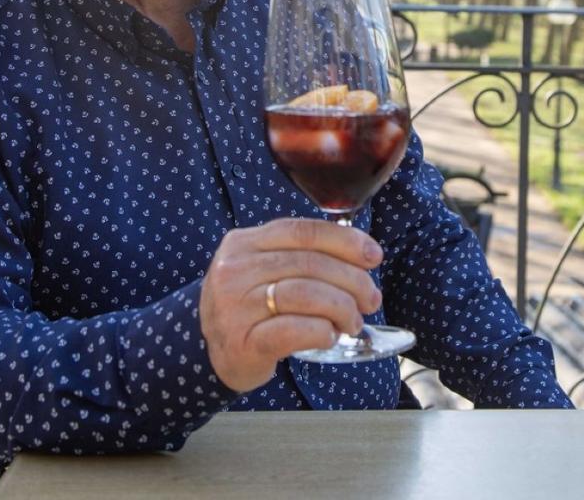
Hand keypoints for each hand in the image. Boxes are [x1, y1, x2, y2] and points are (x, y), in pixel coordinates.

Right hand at [199, 218, 383, 391]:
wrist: (210, 353)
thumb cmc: (250, 307)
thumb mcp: (264, 269)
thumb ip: (300, 254)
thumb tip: (361, 253)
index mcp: (244, 242)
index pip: (303, 231)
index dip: (345, 241)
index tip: (373, 256)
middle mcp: (235, 270)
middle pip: (310, 263)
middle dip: (352, 280)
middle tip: (371, 298)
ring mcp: (234, 307)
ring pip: (305, 295)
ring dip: (342, 307)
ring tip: (353, 321)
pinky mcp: (242, 342)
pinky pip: (294, 331)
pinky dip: (322, 331)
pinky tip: (330, 335)